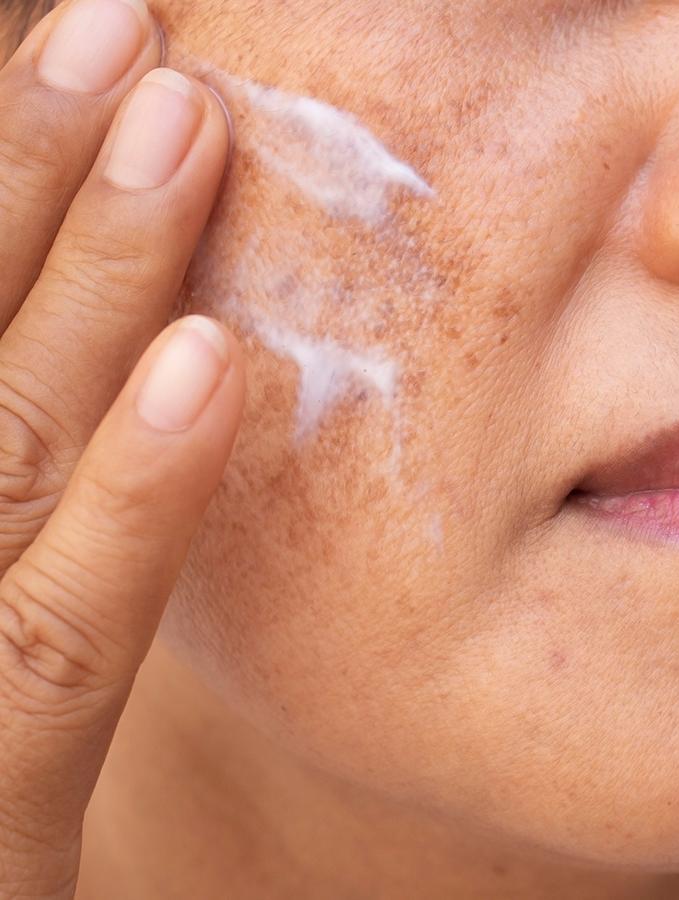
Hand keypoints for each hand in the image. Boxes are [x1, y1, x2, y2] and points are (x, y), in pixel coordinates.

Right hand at [0, 1, 241, 895]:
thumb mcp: (5, 605)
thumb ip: (47, 495)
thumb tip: (160, 350)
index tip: (76, 69)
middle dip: (23, 174)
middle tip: (120, 32)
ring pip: (1, 445)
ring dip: (87, 273)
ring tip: (172, 118)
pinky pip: (62, 636)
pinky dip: (135, 497)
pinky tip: (209, 368)